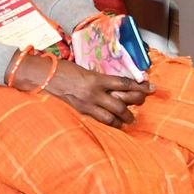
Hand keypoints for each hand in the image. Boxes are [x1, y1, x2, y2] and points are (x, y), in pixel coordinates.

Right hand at [21, 58, 151, 127]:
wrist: (42, 76)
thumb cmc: (62, 69)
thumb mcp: (84, 69)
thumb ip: (99, 77)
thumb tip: (114, 83)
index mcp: (96, 78)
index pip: (124, 83)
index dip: (139, 86)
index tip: (151, 87)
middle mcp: (94, 92)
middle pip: (122, 102)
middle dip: (135, 104)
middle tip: (142, 103)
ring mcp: (87, 104)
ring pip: (113, 116)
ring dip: (124, 118)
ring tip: (130, 120)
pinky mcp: (80, 112)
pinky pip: (100, 121)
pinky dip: (110, 124)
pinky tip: (115, 125)